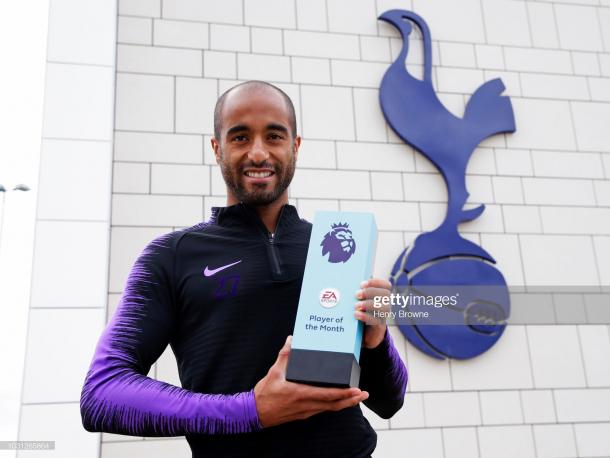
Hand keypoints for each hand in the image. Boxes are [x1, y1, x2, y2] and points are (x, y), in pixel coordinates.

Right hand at [253, 335, 368, 427]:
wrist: (255, 413)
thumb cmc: (264, 393)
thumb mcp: (274, 372)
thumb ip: (284, 355)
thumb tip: (291, 339)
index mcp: (300, 394)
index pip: (327, 395)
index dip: (344, 394)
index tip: (356, 390)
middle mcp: (306, 405)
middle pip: (334, 405)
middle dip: (351, 400)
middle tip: (364, 394)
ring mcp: (306, 411)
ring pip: (330, 409)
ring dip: (345, 403)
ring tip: (357, 397)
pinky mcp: (304, 414)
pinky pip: (323, 409)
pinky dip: (334, 405)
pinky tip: (339, 400)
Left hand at [354, 278, 391, 348]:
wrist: (365, 335)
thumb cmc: (360, 313)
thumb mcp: (360, 302)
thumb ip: (358, 294)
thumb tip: (342, 285)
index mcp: (381, 296)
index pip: (386, 285)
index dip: (376, 282)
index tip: (362, 284)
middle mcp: (385, 305)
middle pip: (386, 294)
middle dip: (370, 292)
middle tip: (356, 294)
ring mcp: (383, 316)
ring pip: (384, 307)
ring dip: (369, 304)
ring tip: (356, 306)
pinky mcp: (378, 327)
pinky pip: (376, 321)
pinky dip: (366, 316)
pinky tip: (356, 314)